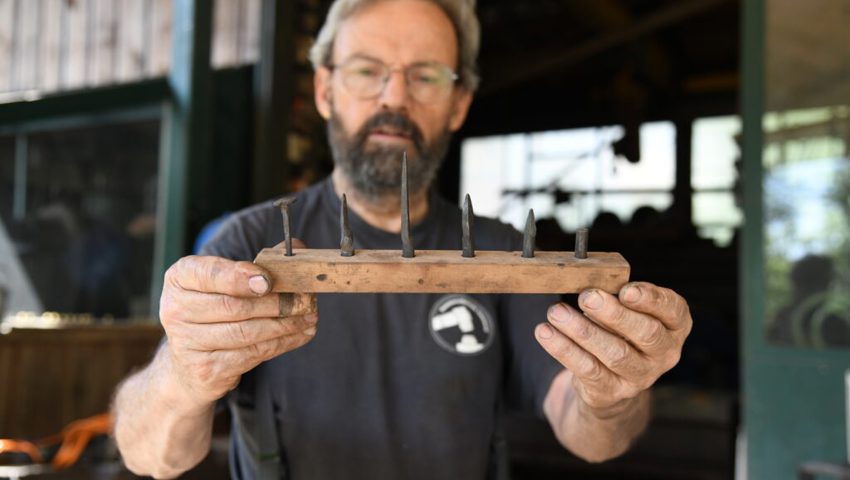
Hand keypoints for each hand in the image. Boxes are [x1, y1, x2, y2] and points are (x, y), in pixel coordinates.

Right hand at [159, 245, 316, 405]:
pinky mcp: (205, 369)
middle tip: (304, 300)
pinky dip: (280, 344)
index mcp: (180, 278)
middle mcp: (175, 310)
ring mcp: (187, 343)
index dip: (239, 277)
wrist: (188, 364)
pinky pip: (250, 354)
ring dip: (283, 325)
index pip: (209, 274)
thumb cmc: (214, 310)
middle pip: (233, 306)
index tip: (269, 280)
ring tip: (308, 318)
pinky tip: (299, 335)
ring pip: (245, 333)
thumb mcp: (224, 281)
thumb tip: (296, 246)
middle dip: (274, 303)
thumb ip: (257, 263)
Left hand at [535, 281, 690, 412]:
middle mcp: (664, 354)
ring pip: (615, 353)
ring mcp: (640, 377)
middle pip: (646, 333)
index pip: (673, 310)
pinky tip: (545, 332)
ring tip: (556, 312)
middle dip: (615, 314)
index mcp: (674, 326)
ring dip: (583, 330)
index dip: (652, 299)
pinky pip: (587, 369)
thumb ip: (617, 298)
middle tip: (586, 297)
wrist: (609, 382)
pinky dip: (564, 349)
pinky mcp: (612, 392)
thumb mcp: (626, 311)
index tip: (626, 290)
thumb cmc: (618, 331)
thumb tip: (590, 288)